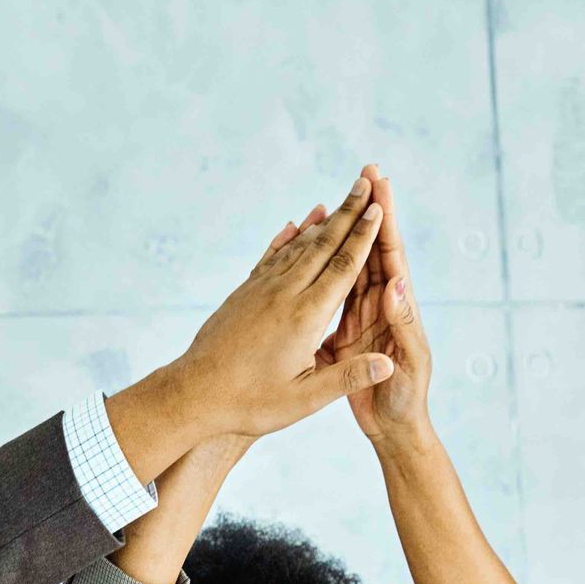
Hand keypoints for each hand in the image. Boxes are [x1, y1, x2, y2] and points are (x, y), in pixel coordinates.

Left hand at [111, 176, 394, 459]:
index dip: (363, 236)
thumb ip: (347, 378)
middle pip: (323, 244)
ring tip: (340, 199)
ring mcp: (261, 289)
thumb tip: (390, 364)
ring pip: (298, 246)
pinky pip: (272, 256)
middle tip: (366, 180)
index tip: (379, 209)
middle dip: (348, 212)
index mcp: (305, 317)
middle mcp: (284, 294)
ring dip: (322, 221)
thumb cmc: (250, 402)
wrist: (194, 394)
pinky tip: (296, 224)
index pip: (343, 267)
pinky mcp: (245, 293)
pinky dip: (288, 237)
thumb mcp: (303, 399)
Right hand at [316, 165, 433, 448]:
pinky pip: (331, 296)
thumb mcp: (408, 363)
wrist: (392, 431)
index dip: (386, 219)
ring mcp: (361, 317)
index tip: (381, 185)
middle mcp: (381, 305)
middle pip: (374, 249)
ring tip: (339, 200)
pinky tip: (312, 252)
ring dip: (348, 234)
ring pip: (351, 267)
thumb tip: (397, 282)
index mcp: (399, 307)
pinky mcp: (342, 334)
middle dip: (370, 212)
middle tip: (365, 173)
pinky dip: (324, 272)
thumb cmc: (406, 401)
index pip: (392, 254)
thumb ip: (403, 325)